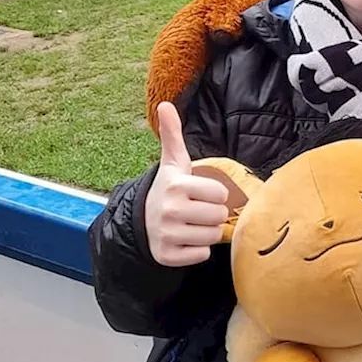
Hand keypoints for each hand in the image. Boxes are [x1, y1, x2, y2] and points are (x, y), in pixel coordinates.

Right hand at [143, 102, 228, 266]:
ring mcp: (167, 235)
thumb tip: (165, 105)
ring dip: (206, 232)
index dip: (214, 194)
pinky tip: (184, 240)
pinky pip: (201, 255)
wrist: (141, 221)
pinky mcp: (167, 256)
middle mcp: (170, 210)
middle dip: (212, 214)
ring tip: (191, 225)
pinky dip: (197, 250)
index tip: (200, 193)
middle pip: (218, 216)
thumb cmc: (168, 190)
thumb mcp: (172, 163)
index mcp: (176, 186)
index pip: (220, 193)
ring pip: (212, 236)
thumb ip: (172, 135)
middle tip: (196, 211)